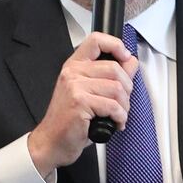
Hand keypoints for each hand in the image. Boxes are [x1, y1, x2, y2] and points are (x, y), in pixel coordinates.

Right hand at [26, 32, 138, 175]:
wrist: (52, 142)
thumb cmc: (69, 121)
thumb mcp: (90, 93)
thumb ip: (111, 76)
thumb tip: (130, 62)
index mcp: (74, 66)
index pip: (96, 40)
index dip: (115, 45)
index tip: (125, 56)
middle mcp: (73, 73)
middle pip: (115, 69)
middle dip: (127, 89)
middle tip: (122, 103)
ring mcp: (75, 86)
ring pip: (117, 88)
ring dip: (124, 106)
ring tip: (118, 115)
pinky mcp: (80, 102)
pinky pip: (112, 105)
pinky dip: (120, 117)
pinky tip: (115, 123)